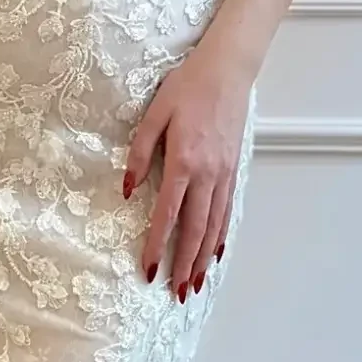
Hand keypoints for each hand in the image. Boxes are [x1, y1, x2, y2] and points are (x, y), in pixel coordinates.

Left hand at [122, 45, 252, 299]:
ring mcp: (224, 174)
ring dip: (203, 258)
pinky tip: (215, 253)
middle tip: (177, 292)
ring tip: (196, 283)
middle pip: (194, 230)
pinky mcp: (233, 170)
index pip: (167, 215)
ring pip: (214, 226)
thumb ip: (139, 153)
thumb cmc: (187, 87)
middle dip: (184, 264)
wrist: (227, 69)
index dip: (156, 246)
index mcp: (183, 162)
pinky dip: (220, 236)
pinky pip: (227, 211)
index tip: (148, 271)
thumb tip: (127, 190)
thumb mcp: (154, 114)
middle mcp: (207, 174)